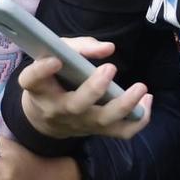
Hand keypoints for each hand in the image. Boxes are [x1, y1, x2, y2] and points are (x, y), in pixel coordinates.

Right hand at [17, 38, 153, 139]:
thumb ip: (78, 47)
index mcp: (40, 88)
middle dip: (94, 88)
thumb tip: (108, 48)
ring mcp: (79, 124)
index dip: (41, 71)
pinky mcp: (96, 131)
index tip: (55, 60)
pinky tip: (146, 101)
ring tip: (141, 88)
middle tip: (110, 68)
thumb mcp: (56, 55)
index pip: (33, 80)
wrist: (45, 117)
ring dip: (124, 106)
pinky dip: (138, 120)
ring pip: (102, 122)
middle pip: (75, 105)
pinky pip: (120, 132)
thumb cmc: (53, 78)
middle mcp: (57, 109)